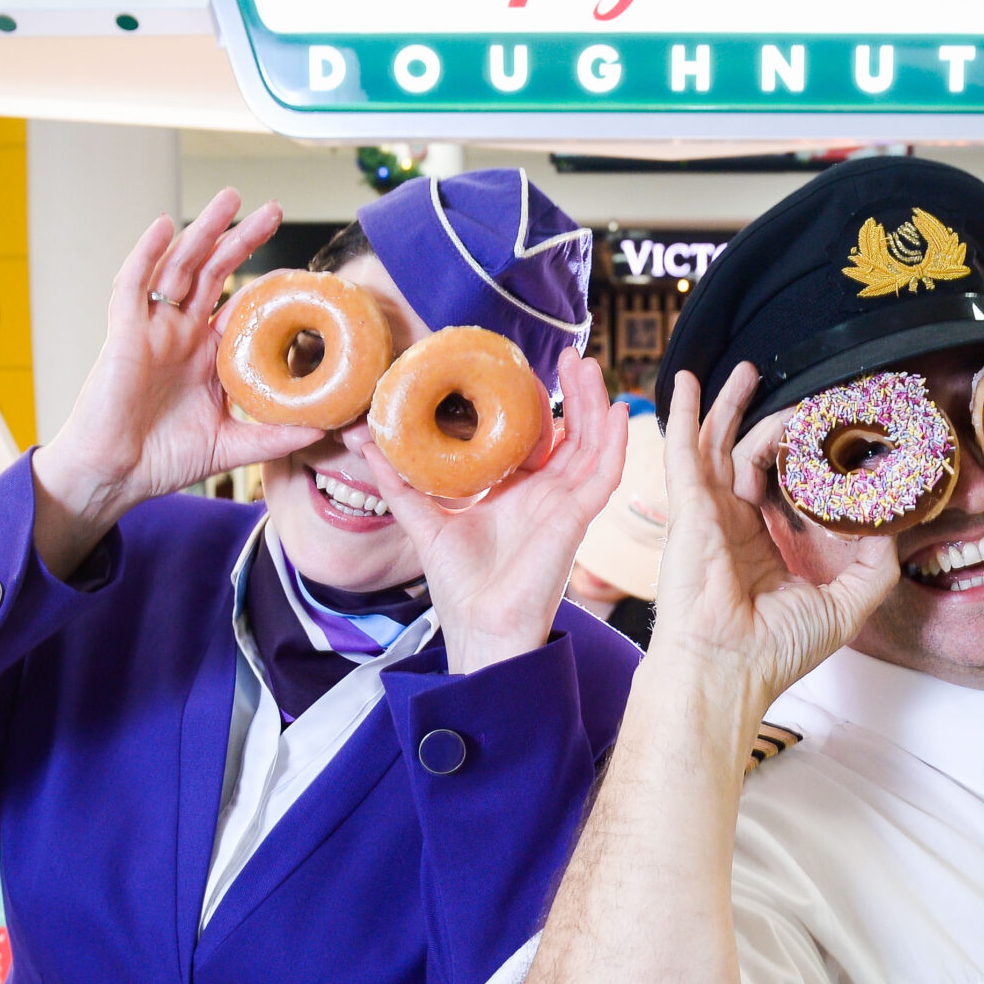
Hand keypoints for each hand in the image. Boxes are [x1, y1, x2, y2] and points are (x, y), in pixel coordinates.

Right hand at [30, 190, 324, 576]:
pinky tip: (164, 226)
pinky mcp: (123, 334)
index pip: (242, 307)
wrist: (114, 477)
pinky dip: (146, 253)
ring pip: (179, 266)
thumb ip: (276, 437)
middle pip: (214, 273)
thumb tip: (326, 428)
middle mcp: (181, 334)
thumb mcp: (233, 447)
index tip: (302, 270)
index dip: (267, 284)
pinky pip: (132, 285)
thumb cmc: (162, 460)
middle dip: (241, 238)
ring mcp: (152, 330)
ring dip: (203, 231)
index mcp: (207, 356)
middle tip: (273, 208)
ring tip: (230, 199)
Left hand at [355, 351, 631, 673]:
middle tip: (568, 354)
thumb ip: (402, 486)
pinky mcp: (576, 520)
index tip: (532, 370)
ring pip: (592, 446)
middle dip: (574, 393)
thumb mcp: (425, 524)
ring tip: (589, 368)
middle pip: (572, 434)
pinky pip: (603, 477)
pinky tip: (615, 412)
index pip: (541, 441)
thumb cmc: (461, 588)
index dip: (545, 405)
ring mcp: (565, 507)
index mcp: (519, 494)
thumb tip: (367, 446)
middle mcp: (548, 497)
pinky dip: (613, 444)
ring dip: (594, 405)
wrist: (478, 629)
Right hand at [649, 364, 896, 717]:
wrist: (728, 669)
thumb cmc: (772, 651)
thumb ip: (873, 568)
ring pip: (720, 445)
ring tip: (750, 371)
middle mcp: (732, 526)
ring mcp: (707, 514)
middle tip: (800, 398)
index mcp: (762, 548)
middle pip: (749, 457)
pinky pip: (684, 449)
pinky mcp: (688, 507)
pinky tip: (689, 381)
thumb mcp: (844, 607)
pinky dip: (685, 413)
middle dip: (771, 421)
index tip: (833, 439)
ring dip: (731, 405)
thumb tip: (893, 528)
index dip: (806, 460)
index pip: (783, 488)